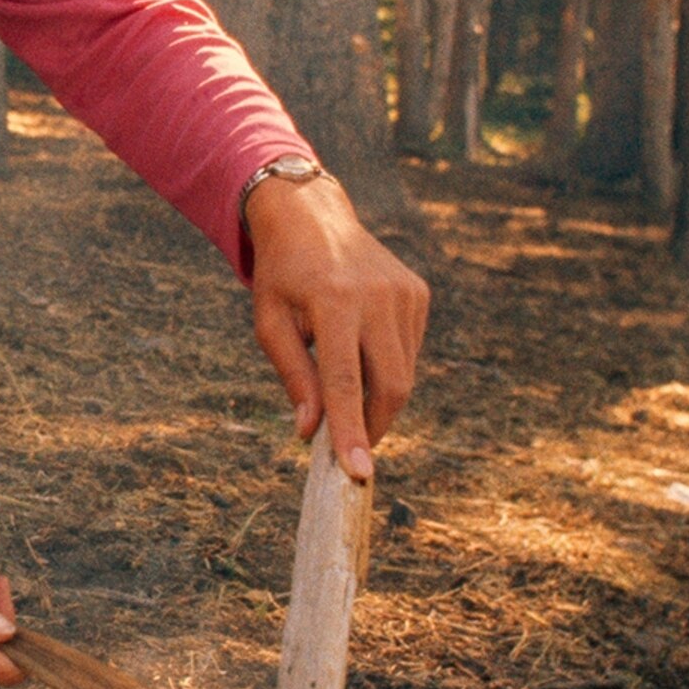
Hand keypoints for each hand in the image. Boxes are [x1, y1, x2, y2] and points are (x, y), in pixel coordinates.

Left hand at [243, 174, 428, 480]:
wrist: (311, 216)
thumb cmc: (282, 276)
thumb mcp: (270, 324)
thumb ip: (295, 378)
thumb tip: (311, 432)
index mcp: (334, 302)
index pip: (345, 383)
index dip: (352, 431)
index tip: (359, 473)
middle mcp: (377, 296)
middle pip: (390, 386)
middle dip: (373, 425)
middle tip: (349, 446)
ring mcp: (404, 293)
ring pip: (403, 373)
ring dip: (377, 395)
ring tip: (345, 382)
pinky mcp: (418, 294)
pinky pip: (407, 351)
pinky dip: (386, 367)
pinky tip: (360, 345)